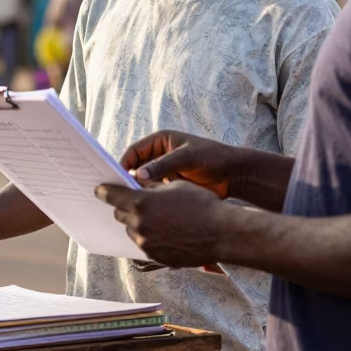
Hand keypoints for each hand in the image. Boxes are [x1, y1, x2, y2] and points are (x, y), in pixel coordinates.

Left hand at [96, 181, 228, 267]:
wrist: (221, 233)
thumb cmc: (201, 204)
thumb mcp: (174, 186)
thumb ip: (151, 187)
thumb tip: (136, 184)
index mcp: (141, 203)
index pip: (111, 195)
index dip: (104, 191)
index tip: (99, 190)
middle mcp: (139, 224)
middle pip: (120, 214)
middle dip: (125, 206)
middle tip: (135, 201)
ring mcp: (146, 243)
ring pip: (133, 230)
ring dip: (138, 223)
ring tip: (157, 218)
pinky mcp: (155, 257)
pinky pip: (144, 245)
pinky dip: (149, 237)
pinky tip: (165, 231)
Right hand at [119, 130, 236, 197]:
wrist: (234, 175)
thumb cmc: (213, 158)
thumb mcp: (187, 158)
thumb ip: (163, 165)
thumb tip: (138, 176)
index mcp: (161, 141)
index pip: (134, 151)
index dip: (124, 163)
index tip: (117, 178)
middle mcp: (160, 155)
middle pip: (136, 167)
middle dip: (128, 179)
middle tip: (119, 193)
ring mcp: (165, 170)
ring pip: (144, 181)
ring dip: (138, 190)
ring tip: (131, 203)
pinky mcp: (171, 184)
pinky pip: (154, 191)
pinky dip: (149, 198)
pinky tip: (146, 208)